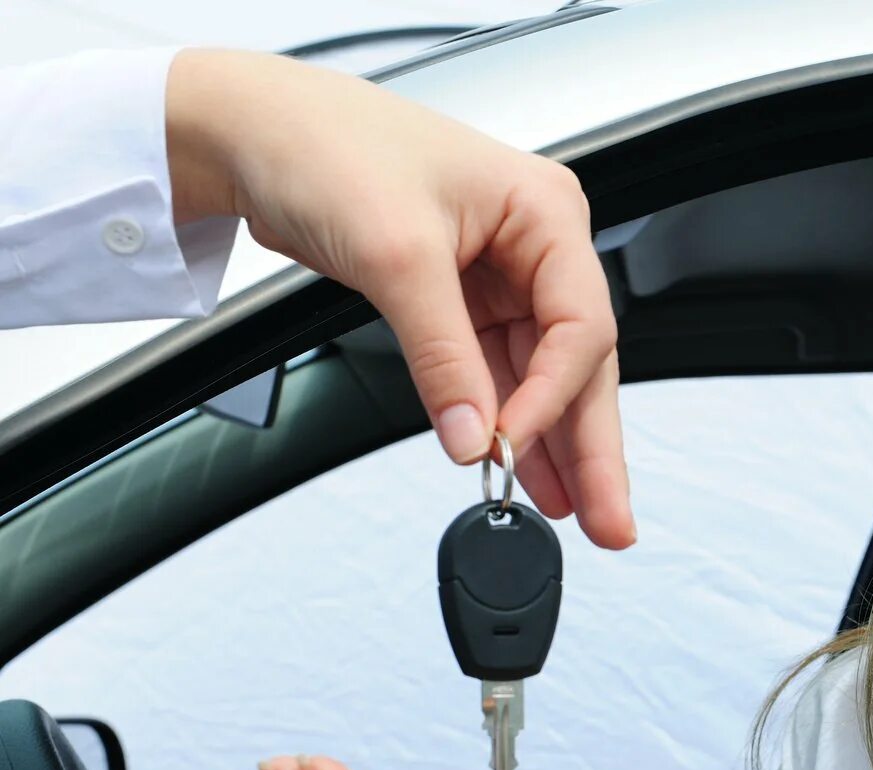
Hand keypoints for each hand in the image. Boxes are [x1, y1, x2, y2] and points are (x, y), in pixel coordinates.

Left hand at [165, 48, 632, 545]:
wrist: (247, 131)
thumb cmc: (324, 144)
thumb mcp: (396, 255)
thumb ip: (442, 357)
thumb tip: (475, 436)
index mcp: (543, 212)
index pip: (580, 326)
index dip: (553, 398)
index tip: (512, 446)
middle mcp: (532, 244)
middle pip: (578, 362)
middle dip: (592, 445)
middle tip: (610, 520)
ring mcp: (498, 275)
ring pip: (541, 377)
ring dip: (552, 445)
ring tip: (575, 512)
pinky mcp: (458, 300)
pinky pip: (496, 374)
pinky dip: (504, 422)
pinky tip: (522, 469)